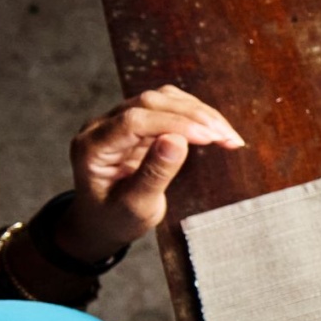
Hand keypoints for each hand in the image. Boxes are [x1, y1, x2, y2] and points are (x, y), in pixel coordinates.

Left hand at [63, 87, 244, 258]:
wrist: (101, 221)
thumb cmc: (115, 219)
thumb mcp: (135, 206)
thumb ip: (154, 174)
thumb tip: (177, 140)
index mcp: (92, 147)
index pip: (134, 120)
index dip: (175, 124)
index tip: (209, 138)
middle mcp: (102, 126)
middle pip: (150, 102)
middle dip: (193, 116)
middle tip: (227, 138)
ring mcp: (118, 120)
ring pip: (162, 99)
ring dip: (199, 113)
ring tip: (227, 136)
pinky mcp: (137, 121)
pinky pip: (168, 106)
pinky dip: (195, 116)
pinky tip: (216, 131)